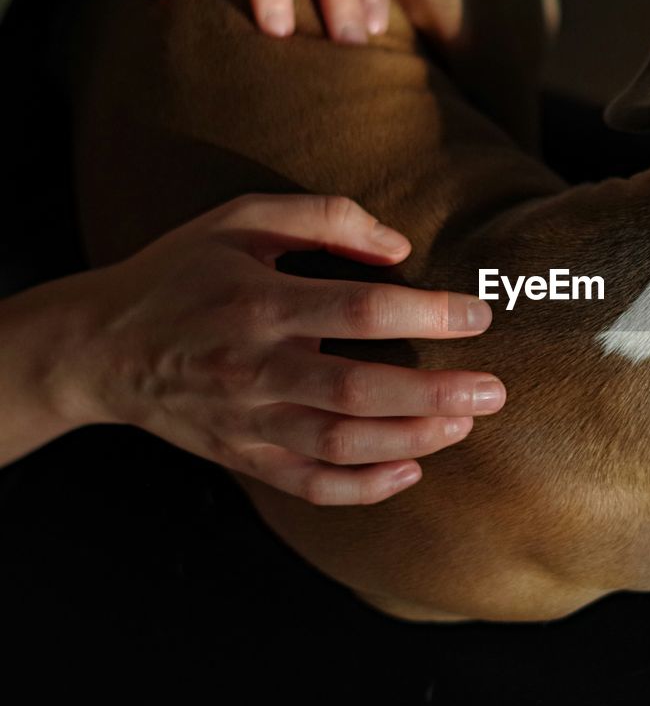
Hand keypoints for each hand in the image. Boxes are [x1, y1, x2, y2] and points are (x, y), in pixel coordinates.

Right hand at [1, 194, 503, 504]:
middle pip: (359, 391)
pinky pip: (309, 486)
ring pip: (340, 445)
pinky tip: (410, 471)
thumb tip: (399, 245)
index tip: (478, 314)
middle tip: (494, 390)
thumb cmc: (181, 272)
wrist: (99, 346)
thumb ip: (324, 217)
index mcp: (259, 304)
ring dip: (411, 439)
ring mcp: (247, 421)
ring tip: (464, 424)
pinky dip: (363, 488)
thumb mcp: (240, 220)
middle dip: (435, 393)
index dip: (427, 313)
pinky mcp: (242, 456)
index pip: (360, 311)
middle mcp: (254, 369)